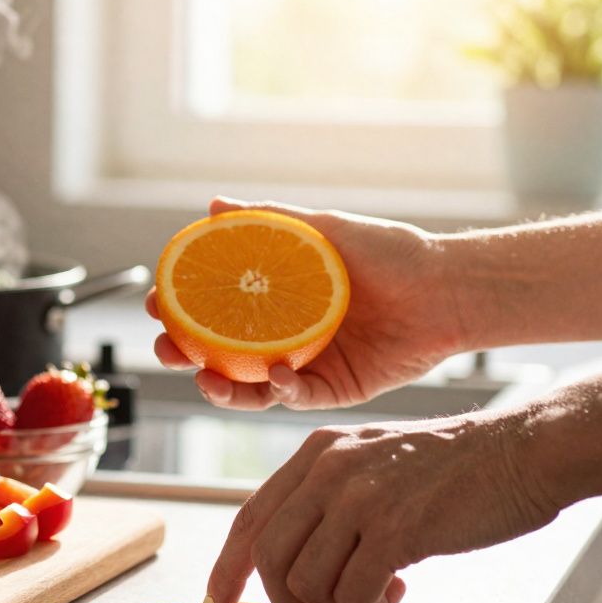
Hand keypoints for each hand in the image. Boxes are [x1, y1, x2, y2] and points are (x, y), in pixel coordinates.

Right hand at [147, 197, 465, 410]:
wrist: (446, 288)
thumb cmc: (392, 254)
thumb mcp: (325, 229)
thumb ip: (271, 220)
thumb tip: (214, 204)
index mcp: (279, 300)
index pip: (216, 309)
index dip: (181, 309)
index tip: (155, 301)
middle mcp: (287, 335)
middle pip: (222, 354)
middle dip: (186, 355)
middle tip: (167, 347)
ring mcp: (308, 365)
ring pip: (252, 387)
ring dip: (223, 388)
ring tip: (205, 379)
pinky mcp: (336, 390)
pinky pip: (299, 397)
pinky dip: (283, 390)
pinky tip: (278, 376)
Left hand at [204, 412, 561, 602]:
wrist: (520, 451)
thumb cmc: (454, 466)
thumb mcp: (372, 460)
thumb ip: (329, 496)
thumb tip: (295, 557)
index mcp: (318, 452)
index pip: (251, 517)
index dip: (228, 566)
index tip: (220, 600)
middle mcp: (329, 469)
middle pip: (269, 556)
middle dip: (288, 602)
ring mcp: (359, 497)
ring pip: (306, 580)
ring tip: (376, 592)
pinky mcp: (394, 529)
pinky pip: (353, 592)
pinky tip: (398, 590)